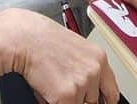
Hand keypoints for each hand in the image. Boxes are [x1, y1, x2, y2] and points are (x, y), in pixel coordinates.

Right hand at [0, 8, 118, 102]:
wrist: (24, 38)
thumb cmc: (43, 42)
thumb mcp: (75, 52)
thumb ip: (87, 71)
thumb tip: (90, 94)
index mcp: (99, 58)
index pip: (112, 92)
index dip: (104, 101)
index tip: (98, 102)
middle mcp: (95, 70)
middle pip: (94, 102)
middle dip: (79, 99)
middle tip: (64, 88)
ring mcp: (82, 83)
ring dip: (66, 101)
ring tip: (53, 83)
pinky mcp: (67, 96)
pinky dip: (52, 102)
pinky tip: (46, 89)